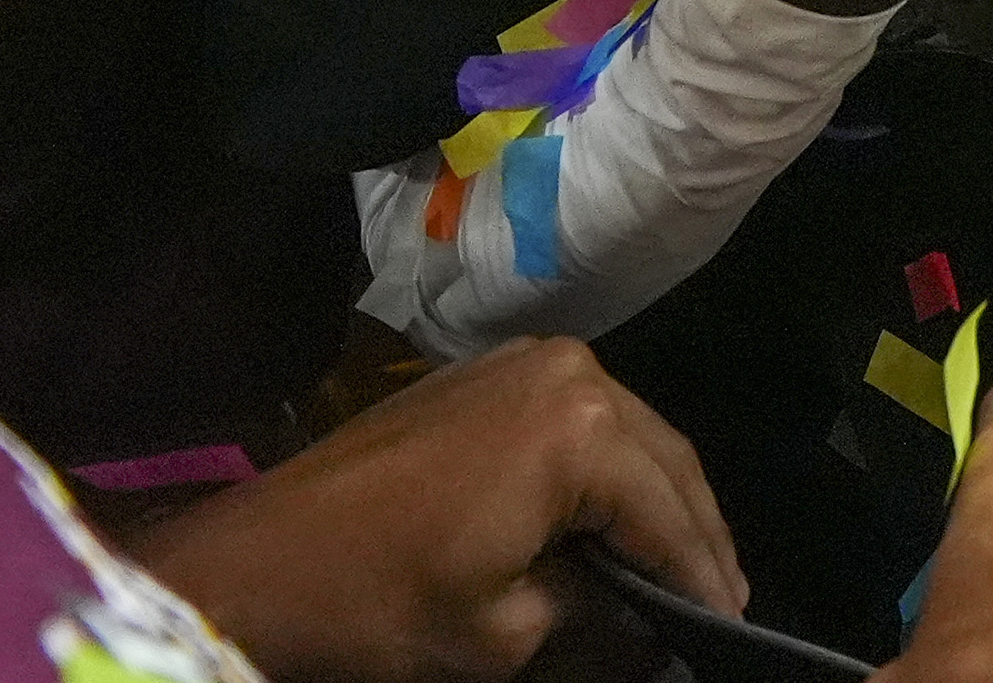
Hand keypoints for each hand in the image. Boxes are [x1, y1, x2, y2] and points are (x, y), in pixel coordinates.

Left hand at [138, 339, 739, 682]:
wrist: (261, 559)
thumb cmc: (384, 602)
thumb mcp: (506, 632)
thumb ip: (597, 613)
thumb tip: (643, 616)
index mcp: (581, 429)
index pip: (671, 512)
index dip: (703, 576)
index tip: (730, 625)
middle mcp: (568, 372)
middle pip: (661, 460)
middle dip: (692, 531)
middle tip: (721, 597)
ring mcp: (523, 362)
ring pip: (626, 434)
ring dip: (653, 498)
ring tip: (681, 565)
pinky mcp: (485, 374)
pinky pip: (576, 418)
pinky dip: (605, 470)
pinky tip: (615, 518)